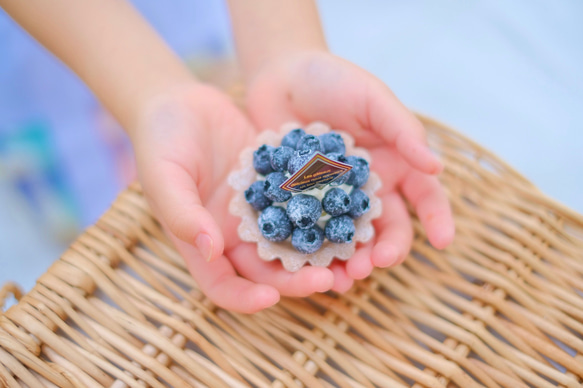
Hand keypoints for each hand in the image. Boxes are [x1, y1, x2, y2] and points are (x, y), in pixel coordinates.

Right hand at [132, 81, 336, 312]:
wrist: (179, 102)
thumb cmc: (160, 140)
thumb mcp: (163, 176)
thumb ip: (182, 214)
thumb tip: (210, 250)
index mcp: (204, 241)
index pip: (222, 284)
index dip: (244, 298)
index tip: (270, 298)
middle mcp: (234, 233)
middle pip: (268, 270)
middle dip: (296, 280)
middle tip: (327, 279)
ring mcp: (259, 210)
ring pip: (292, 241)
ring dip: (319, 252)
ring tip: (349, 255)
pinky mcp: (278, 185)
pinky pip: (303, 202)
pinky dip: (324, 210)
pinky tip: (350, 210)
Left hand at [245, 51, 454, 291]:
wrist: (280, 74)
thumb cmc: (332, 80)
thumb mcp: (372, 97)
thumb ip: (402, 129)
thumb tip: (437, 166)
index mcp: (394, 164)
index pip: (425, 196)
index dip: (437, 219)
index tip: (444, 240)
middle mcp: (368, 188)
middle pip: (386, 227)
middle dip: (386, 249)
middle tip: (376, 263)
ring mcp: (332, 199)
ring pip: (348, 238)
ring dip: (350, 260)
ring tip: (345, 277)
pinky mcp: (298, 203)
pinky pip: (307, 231)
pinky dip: (310, 251)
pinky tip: (307, 266)